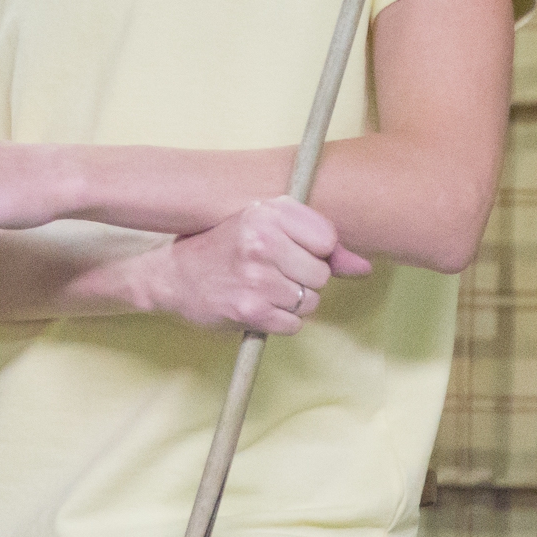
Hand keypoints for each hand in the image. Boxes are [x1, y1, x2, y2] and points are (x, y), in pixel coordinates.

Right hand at [144, 198, 371, 334]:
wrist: (172, 277)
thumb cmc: (224, 249)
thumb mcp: (265, 230)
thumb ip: (318, 245)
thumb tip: (364, 268)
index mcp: (266, 212)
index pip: (327, 238)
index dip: (316, 252)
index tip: (292, 252)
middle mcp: (262, 241)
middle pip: (321, 273)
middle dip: (303, 280)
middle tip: (272, 273)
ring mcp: (257, 277)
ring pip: (310, 301)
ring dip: (292, 303)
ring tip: (263, 289)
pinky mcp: (251, 310)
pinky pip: (294, 324)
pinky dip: (280, 321)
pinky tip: (258, 306)